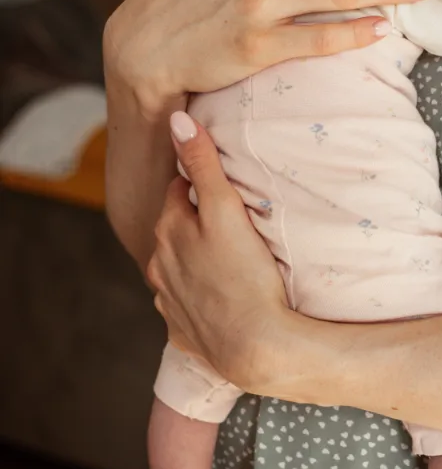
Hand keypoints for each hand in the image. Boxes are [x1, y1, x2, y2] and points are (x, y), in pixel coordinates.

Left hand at [146, 112, 330, 400]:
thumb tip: (177, 121)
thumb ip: (202, 165)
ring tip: (231, 263)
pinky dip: (200, 299)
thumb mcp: (226, 211)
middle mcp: (158, 265)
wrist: (256, 347)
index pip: (178, 190)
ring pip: (178, 268)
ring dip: (196, 261)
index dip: (202, 186)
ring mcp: (168, 301)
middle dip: (196, 223)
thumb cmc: (246, 275)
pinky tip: (225, 299)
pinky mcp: (182, 332)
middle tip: (234, 224)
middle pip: (175, 229)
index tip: (225, 190)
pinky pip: (187, 306)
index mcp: (167, 230)